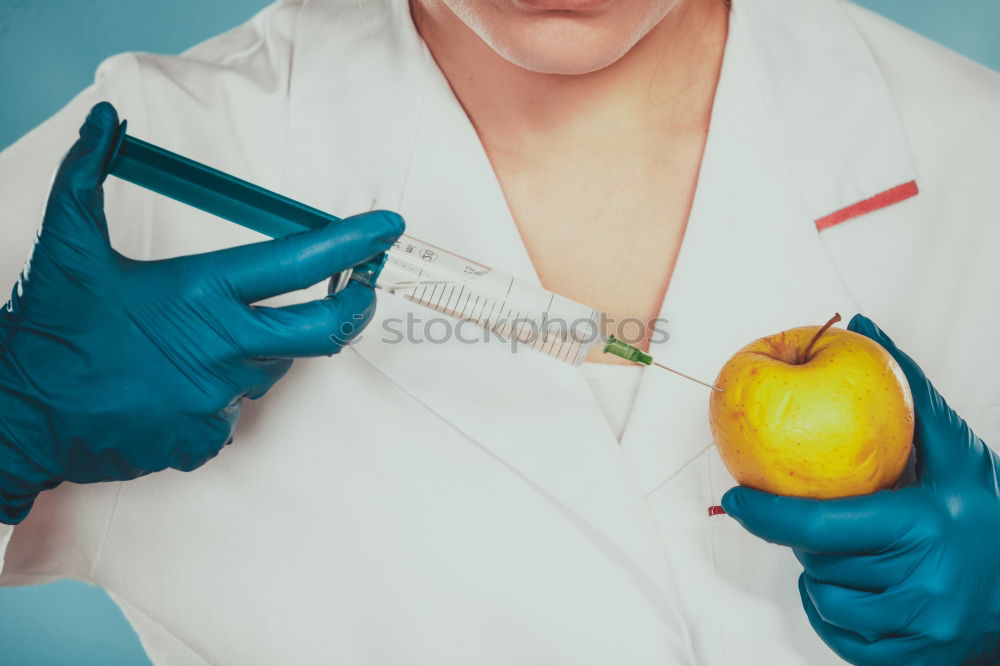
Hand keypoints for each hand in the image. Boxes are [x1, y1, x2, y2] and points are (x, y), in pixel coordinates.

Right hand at [0, 102, 403, 523]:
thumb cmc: (50, 332)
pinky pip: (234, 409)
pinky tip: (174, 382)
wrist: (19, 416)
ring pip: (268, 368)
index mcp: (201, 294)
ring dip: (254, 350)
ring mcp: (218, 399)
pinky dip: (218, 391)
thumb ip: (90, 177)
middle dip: (351, 308)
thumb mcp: (70, 247)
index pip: (299, 264)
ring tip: (197, 339)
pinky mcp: (207, 438)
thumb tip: (105, 121)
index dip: (351, 244)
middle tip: (360, 290)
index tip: (386, 228)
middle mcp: (223, 349)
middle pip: (320, 331)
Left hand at [721, 314, 999, 664]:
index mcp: (927, 527)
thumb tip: (865, 329)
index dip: (769, 513)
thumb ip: (908, 392)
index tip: (737, 498)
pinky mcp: (911, 660)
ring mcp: (919, 629)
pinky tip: (863, 589)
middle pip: (818, 559)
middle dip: (812, 537)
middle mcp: (925, 584)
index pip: (823, 524)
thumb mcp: (955, 451)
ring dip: (824, 574)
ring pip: (822, 598)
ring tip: (861, 554)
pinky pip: (837, 635)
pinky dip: (836, 612)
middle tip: (840, 521)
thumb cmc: (984, 515)